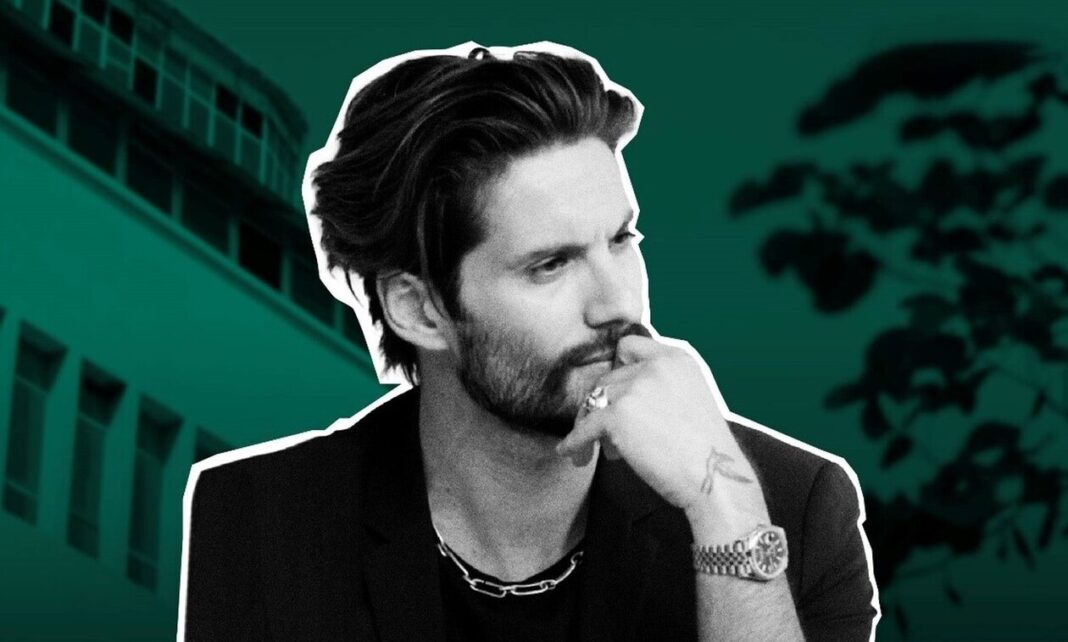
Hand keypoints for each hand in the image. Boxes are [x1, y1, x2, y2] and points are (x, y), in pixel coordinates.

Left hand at [556, 335, 768, 530]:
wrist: (715, 478)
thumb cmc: (705, 450)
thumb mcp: (691, 398)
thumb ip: (659, 387)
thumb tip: (614, 400)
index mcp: (676, 359)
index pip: (629, 346)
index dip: (617, 368)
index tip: (614, 391)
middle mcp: (655, 367)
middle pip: (608, 379)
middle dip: (606, 407)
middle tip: (613, 437)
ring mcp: (635, 389)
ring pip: (594, 402)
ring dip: (593, 426)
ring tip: (602, 450)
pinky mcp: (618, 416)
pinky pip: (585, 428)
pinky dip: (575, 442)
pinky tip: (570, 452)